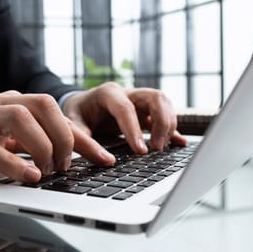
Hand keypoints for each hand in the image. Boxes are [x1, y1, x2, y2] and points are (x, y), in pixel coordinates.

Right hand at [0, 91, 106, 181]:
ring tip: (50, 170)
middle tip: (70, 165)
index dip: (84, 136)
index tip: (105, 158)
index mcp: (12, 103)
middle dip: (65, 136)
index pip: (56, 113)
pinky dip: (11, 162)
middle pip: (44, 105)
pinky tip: (28, 176)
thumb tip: (60, 159)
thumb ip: (24, 142)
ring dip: (42, 145)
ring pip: (19, 118)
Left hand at [63, 82, 186, 157]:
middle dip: (161, 122)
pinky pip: (165, 116)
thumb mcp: (73, 122)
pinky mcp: (146, 112)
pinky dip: (173, 130)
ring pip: (164, 104)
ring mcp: (139, 100)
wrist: (81, 104)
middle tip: (157, 148)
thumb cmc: (77, 112)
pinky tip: (179, 143)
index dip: (134, 129)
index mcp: (108, 93)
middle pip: (155, 98)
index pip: (126, 108)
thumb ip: (83, 137)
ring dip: (168, 125)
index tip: (140, 151)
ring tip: (162, 148)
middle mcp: (128, 93)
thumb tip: (104, 159)